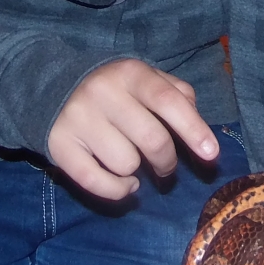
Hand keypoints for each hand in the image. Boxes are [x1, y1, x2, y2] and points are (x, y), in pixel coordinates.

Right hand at [48, 59, 218, 199]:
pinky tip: (126, 184)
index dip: (193, 129)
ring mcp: (79, 119)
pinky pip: (96, 182)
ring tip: (132, 161)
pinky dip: (118, 190)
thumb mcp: (146, 79)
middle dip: (167, 162)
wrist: (52, 87)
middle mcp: (103, 93)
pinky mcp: (59, 145)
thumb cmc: (116, 89)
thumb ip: (178, 96)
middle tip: (165, 167)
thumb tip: (201, 133)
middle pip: (152, 140)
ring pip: (126, 164)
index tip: (211, 154)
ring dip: (137, 172)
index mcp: (131, 74)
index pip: (168, 101)